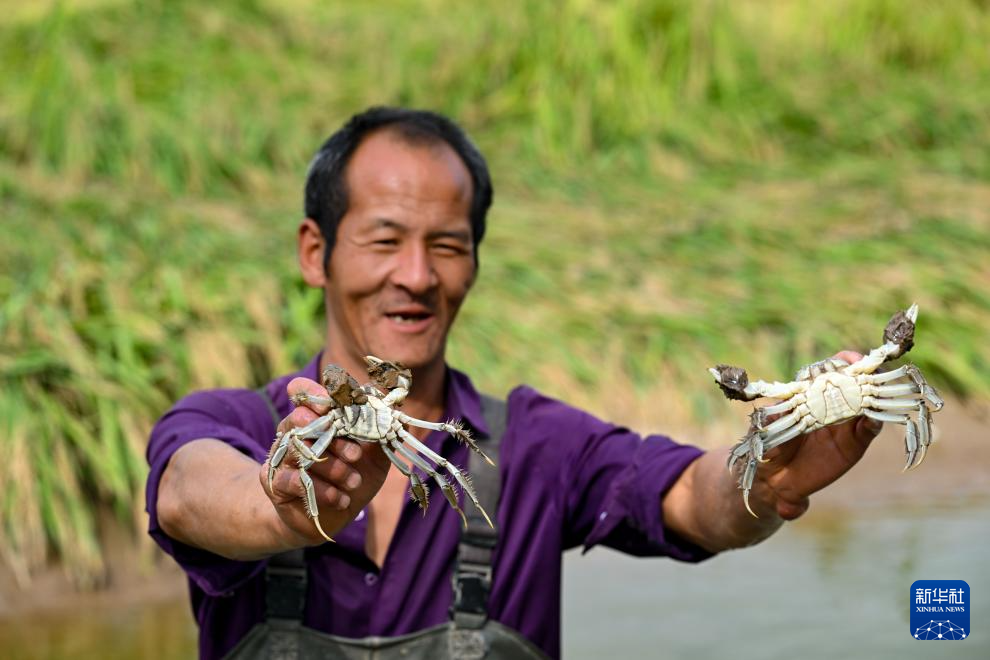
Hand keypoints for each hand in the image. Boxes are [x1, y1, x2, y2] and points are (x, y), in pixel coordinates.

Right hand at [260, 377, 390, 544]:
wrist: (334, 517)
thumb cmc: (353, 479)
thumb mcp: (375, 457)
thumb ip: (382, 434)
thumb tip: (399, 411)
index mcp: (316, 419)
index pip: (302, 391)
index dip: (312, 392)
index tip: (332, 405)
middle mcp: (294, 433)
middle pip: (300, 419)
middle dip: (334, 437)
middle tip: (356, 454)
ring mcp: (282, 457)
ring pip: (300, 451)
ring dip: (333, 468)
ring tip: (354, 482)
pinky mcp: (275, 483)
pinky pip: (291, 480)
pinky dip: (321, 490)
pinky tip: (340, 498)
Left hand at [755, 351, 883, 519]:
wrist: (777, 478)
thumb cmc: (771, 444)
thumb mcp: (768, 427)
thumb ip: (773, 417)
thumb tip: (775, 409)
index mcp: (812, 393)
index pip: (831, 370)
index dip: (842, 361)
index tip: (850, 359)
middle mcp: (833, 404)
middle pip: (857, 382)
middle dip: (866, 374)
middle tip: (871, 372)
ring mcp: (846, 423)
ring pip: (868, 404)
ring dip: (875, 395)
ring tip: (878, 392)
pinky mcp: (854, 443)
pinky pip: (869, 430)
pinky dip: (875, 423)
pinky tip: (873, 420)